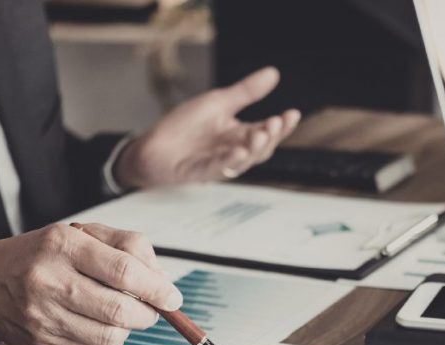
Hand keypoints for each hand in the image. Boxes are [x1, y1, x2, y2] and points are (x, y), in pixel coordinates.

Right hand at [0, 223, 182, 344]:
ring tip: (124, 314)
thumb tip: (162, 279)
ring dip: (129, 329)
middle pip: (119, 309)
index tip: (172, 297)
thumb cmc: (37, 255)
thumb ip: (127, 247)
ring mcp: (43, 316)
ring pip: (109, 336)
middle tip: (153, 308)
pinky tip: (103, 326)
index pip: (124, 270)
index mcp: (63, 246)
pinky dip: (109, 343)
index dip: (157, 288)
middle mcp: (49, 281)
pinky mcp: (42, 343)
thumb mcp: (80, 233)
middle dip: (148, 313)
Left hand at [113, 67, 300, 188]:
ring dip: (254, 149)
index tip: (292, 114)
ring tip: (260, 135)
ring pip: (245, 161)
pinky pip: (219, 168)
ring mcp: (220, 164)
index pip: (267, 131)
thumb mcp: (218, 102)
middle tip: (274, 123)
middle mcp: (235, 151)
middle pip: (261, 149)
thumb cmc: (185, 126)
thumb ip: (246, 92)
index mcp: (240, 134)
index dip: (282, 126)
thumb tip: (273, 73)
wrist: (153, 145)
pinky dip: (229, 161)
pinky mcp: (201, 172)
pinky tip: (238, 152)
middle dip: (270, 137)